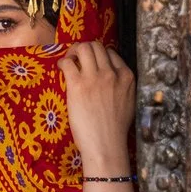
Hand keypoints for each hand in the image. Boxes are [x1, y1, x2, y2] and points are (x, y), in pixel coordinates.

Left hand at [61, 42, 135, 176]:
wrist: (106, 145)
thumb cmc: (115, 129)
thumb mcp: (128, 102)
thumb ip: (122, 86)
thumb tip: (110, 79)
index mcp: (127, 77)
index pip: (111, 53)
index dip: (99, 55)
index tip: (92, 63)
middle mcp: (111, 74)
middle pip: (96, 46)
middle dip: (85, 49)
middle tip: (77, 58)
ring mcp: (94, 78)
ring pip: (83, 48)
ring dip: (73, 52)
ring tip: (69, 61)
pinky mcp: (77, 85)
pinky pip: (68, 62)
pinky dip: (63, 62)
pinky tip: (61, 68)